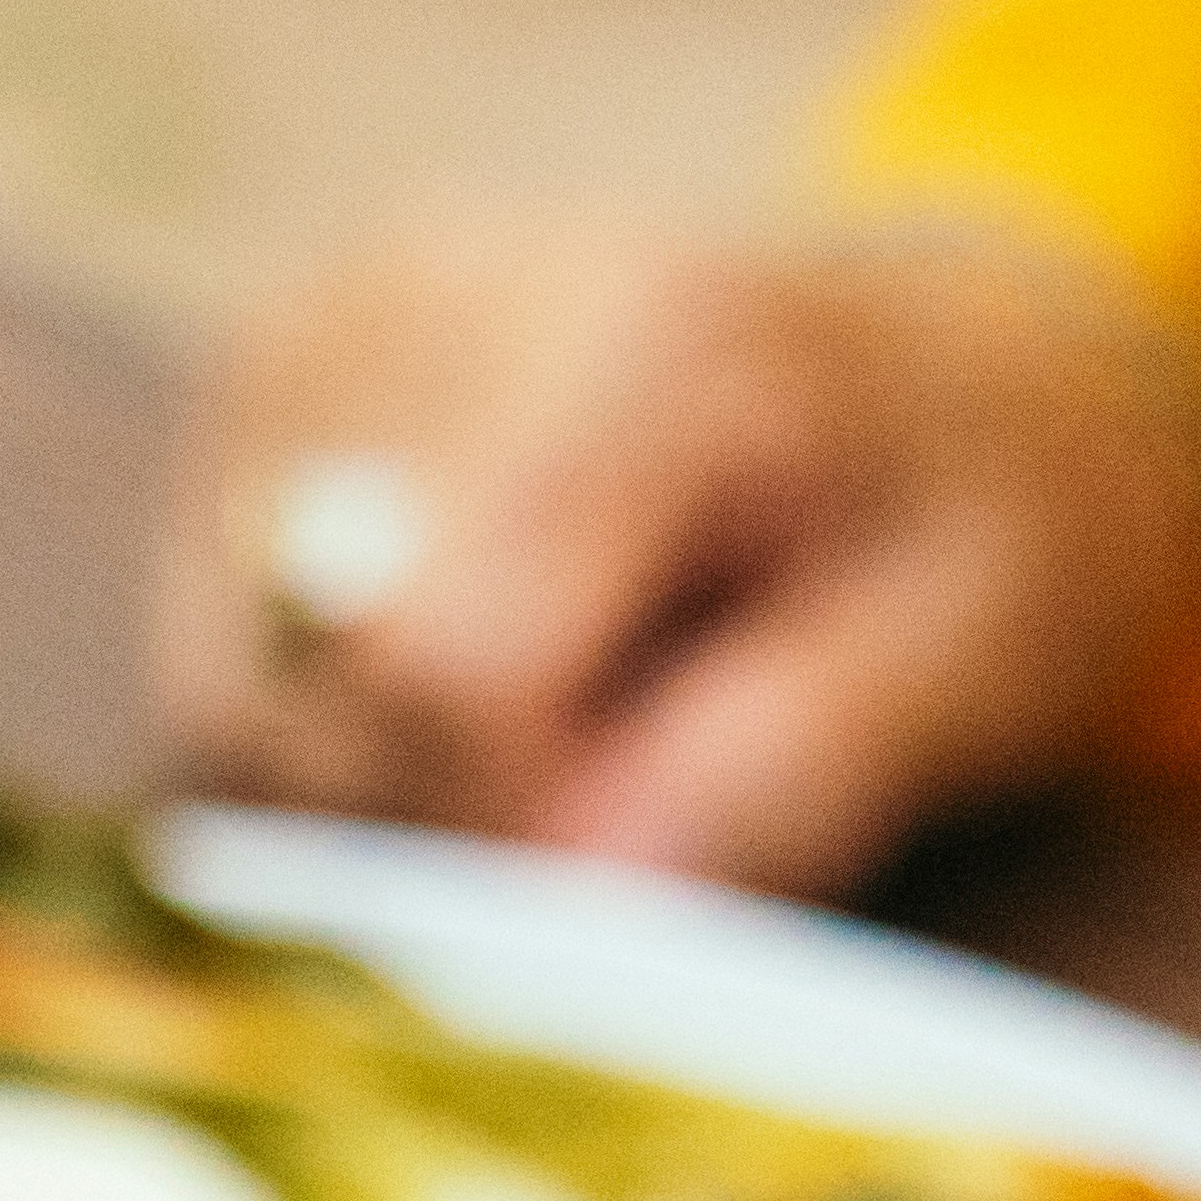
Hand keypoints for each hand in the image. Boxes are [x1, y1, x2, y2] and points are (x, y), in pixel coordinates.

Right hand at [148, 218, 1200, 902]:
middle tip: (617, 817)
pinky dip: (327, 728)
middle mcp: (428, 295)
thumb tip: (573, 905)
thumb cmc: (980, 518)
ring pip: (225, 694)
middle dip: (438, 821)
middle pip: (304, 689)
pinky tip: (478, 678)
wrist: (942, 372)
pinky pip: (214, 656)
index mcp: (650, 335)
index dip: (513, 837)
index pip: (443, 670)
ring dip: (371, 786)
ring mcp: (313, 335)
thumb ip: (792, 769)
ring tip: (566, 729)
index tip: (636, 882)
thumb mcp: (987, 648)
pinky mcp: (250, 386)